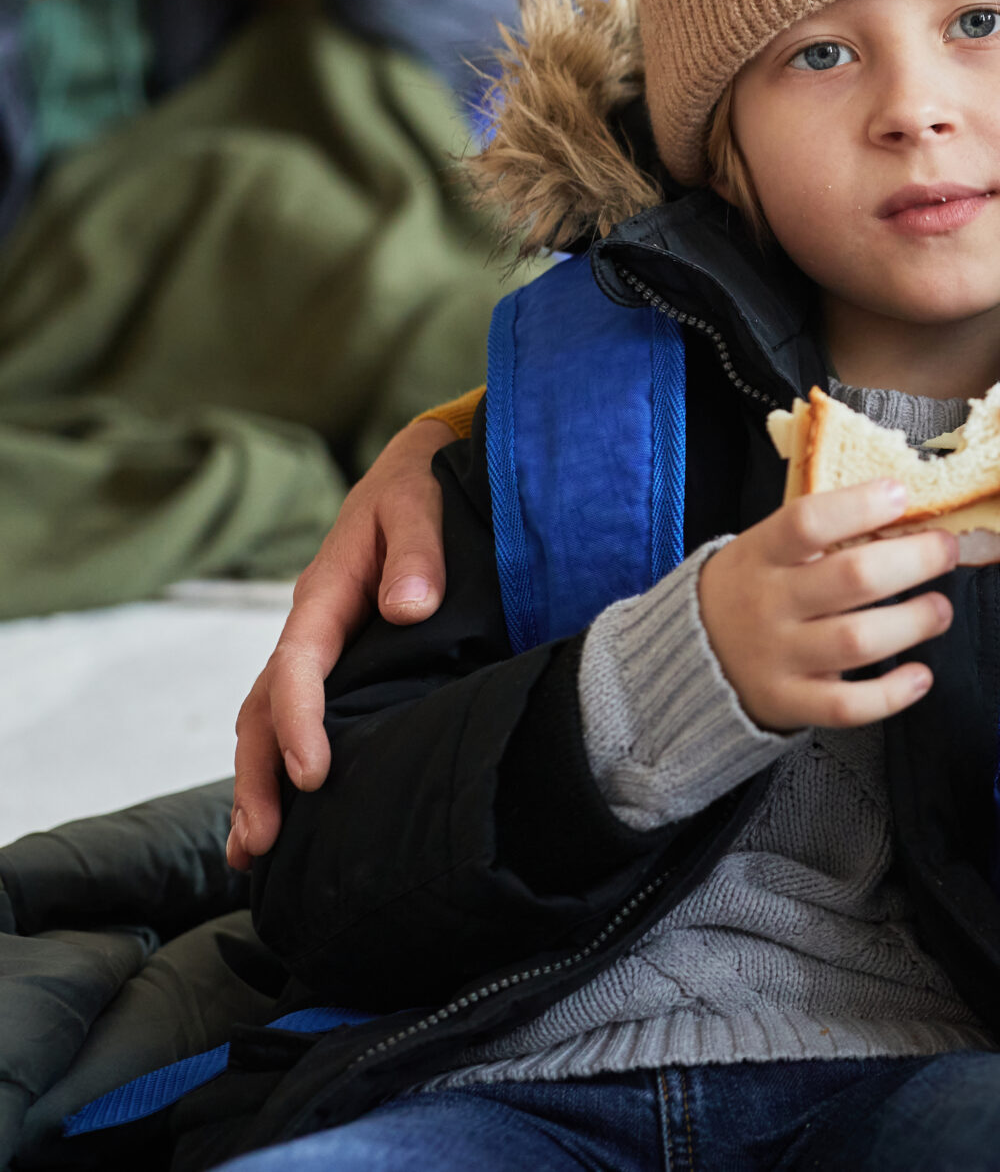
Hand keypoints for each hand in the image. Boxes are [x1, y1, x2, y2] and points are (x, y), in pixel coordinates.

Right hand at [229, 416, 459, 868]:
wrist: (419, 472)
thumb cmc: (420, 487)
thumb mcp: (420, 502)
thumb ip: (417, 550)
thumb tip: (409, 606)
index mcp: (324, 594)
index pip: (296, 667)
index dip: (298, 722)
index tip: (312, 774)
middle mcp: (310, 630)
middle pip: (263, 711)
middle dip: (257, 777)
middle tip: (261, 842)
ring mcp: (319, 651)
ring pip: (268, 724)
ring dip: (258, 785)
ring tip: (252, 853)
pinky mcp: (338, 665)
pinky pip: (296, 720)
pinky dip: (280, 768)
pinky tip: (286, 817)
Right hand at [697, 482, 956, 731]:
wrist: (691, 658)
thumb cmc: (752, 589)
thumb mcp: (764, 549)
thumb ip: (820, 533)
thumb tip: (903, 509)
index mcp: (760, 554)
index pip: (807, 522)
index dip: (859, 506)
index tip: (901, 495)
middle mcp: (767, 604)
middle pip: (851, 578)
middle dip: (913, 561)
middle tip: (946, 551)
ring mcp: (777, 658)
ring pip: (857, 641)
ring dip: (914, 623)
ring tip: (940, 609)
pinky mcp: (789, 703)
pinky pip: (847, 706)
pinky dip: (891, 694)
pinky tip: (921, 676)